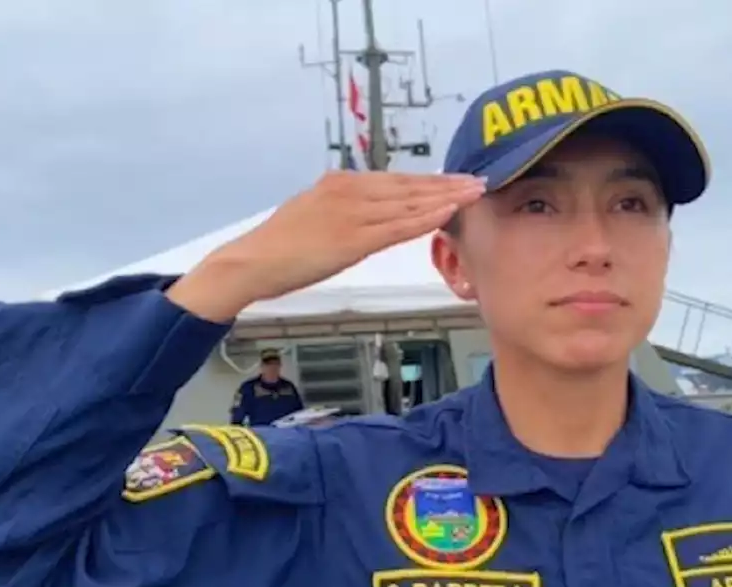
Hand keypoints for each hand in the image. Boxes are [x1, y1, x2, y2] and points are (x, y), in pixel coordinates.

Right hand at [169, 171, 485, 320]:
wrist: (252, 262)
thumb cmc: (279, 248)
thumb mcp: (314, 215)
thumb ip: (343, 209)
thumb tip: (367, 212)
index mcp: (341, 184)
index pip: (395, 179)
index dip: (429, 179)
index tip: (455, 178)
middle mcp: (350, 191)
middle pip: (409, 185)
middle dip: (446, 183)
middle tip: (479, 179)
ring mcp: (352, 213)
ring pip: (410, 202)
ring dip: (446, 197)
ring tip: (475, 193)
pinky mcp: (353, 238)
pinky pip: (399, 226)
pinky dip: (427, 218)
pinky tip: (449, 212)